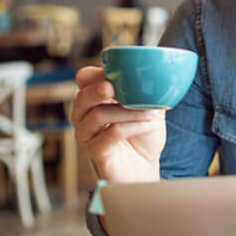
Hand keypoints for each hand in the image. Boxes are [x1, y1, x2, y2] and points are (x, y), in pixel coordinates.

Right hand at [70, 66, 164, 182]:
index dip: (95, 74)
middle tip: (113, 87)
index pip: (84, 79)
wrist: (146, 165)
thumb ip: (145, 88)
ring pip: (98, 115)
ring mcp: (86, 134)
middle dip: (98, 90)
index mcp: (94, 98)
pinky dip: (132, 127)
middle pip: (83, 97)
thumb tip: (153, 71)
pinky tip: (148, 124)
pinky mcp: (95, 152)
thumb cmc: (143, 134)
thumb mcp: (147, 105)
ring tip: (149, 112)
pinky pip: (110, 134)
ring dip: (126, 111)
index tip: (113, 72)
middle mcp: (84, 115)